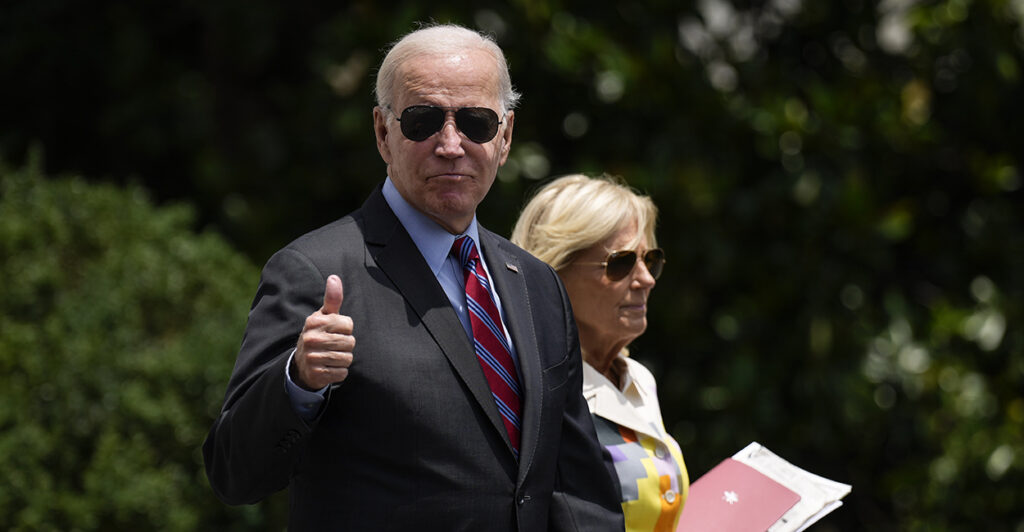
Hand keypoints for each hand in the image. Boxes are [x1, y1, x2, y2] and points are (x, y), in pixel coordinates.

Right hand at [293, 275, 354, 389]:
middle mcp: (311, 338)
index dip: (345, 329)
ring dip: (343, 359)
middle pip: (350, 342)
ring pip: (347, 358)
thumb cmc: (319, 335)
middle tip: (333, 346)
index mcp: (314, 322)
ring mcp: (312, 357)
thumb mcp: (324, 316)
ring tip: (331, 356)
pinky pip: (342, 373)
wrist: (302, 365)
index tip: (334, 331)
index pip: (348, 324)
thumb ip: (332, 299)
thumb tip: (334, 277)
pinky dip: (339, 372)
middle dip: (346, 345)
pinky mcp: (316, 374)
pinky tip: (329, 368)